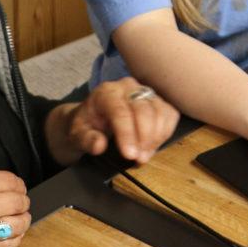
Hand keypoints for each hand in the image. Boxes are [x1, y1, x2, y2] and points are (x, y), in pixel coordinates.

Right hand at [0, 170, 30, 246]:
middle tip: (18, 203)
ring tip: (18, 218)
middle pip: (18, 203)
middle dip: (22, 202)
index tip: (17, 188)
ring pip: (16, 226)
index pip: (12, 182)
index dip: (19, 185)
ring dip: (22, 221)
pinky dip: (13, 241)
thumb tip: (7, 186)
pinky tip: (11, 235)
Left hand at [48, 77, 179, 167]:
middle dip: (144, 137)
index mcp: (106, 92)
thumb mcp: (77, 134)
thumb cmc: (86, 125)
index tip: (130, 155)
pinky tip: (154, 145)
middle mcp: (128, 87)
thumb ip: (86, 140)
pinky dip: (165, 132)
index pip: (121, 112)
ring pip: (160, 111)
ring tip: (144, 155)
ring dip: (156, 137)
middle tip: (139, 159)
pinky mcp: (157, 99)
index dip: (127, 134)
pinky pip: (170, 114)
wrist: (92, 117)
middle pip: (144, 109)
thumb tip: (99, 145)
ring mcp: (145, 91)